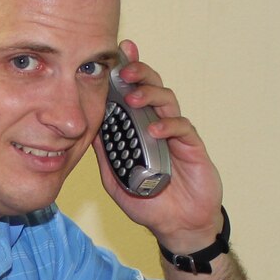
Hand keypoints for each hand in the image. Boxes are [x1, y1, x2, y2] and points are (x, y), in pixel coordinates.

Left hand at [103, 40, 226, 254]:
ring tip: (133, 96)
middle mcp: (157, 124)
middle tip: (124, 68)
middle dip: (138, 72)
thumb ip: (104, 154)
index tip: (117, 53)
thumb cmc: (148, 201)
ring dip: (149, 94)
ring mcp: (176, 134)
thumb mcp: (115, 178)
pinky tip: (155, 129)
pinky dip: (167, 125)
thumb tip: (86, 129)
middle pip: (150, 87)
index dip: (127, 70)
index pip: (132, 91)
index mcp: (138, 126)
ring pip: (166, 101)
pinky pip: (182, 128)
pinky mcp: (192, 146)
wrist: (178, 226)